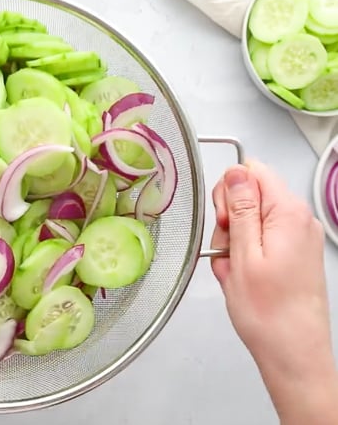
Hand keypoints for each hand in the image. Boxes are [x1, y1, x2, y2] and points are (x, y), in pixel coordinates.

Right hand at [210, 160, 337, 423]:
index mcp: (288, 213)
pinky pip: (259, 240)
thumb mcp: (243, 254)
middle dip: (229, 221)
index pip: (251, 172)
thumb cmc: (269, 312)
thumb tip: (236, 173)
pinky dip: (244, 255)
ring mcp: (297, 236)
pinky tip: (242, 277)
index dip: (228, 193)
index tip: (225, 224)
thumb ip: (241, 208)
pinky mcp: (293, 252)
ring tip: (234, 272)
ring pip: (250, 220)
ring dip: (233, 243)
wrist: (293, 351)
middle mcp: (299, 219)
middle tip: (228, 253)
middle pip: (249, 195)